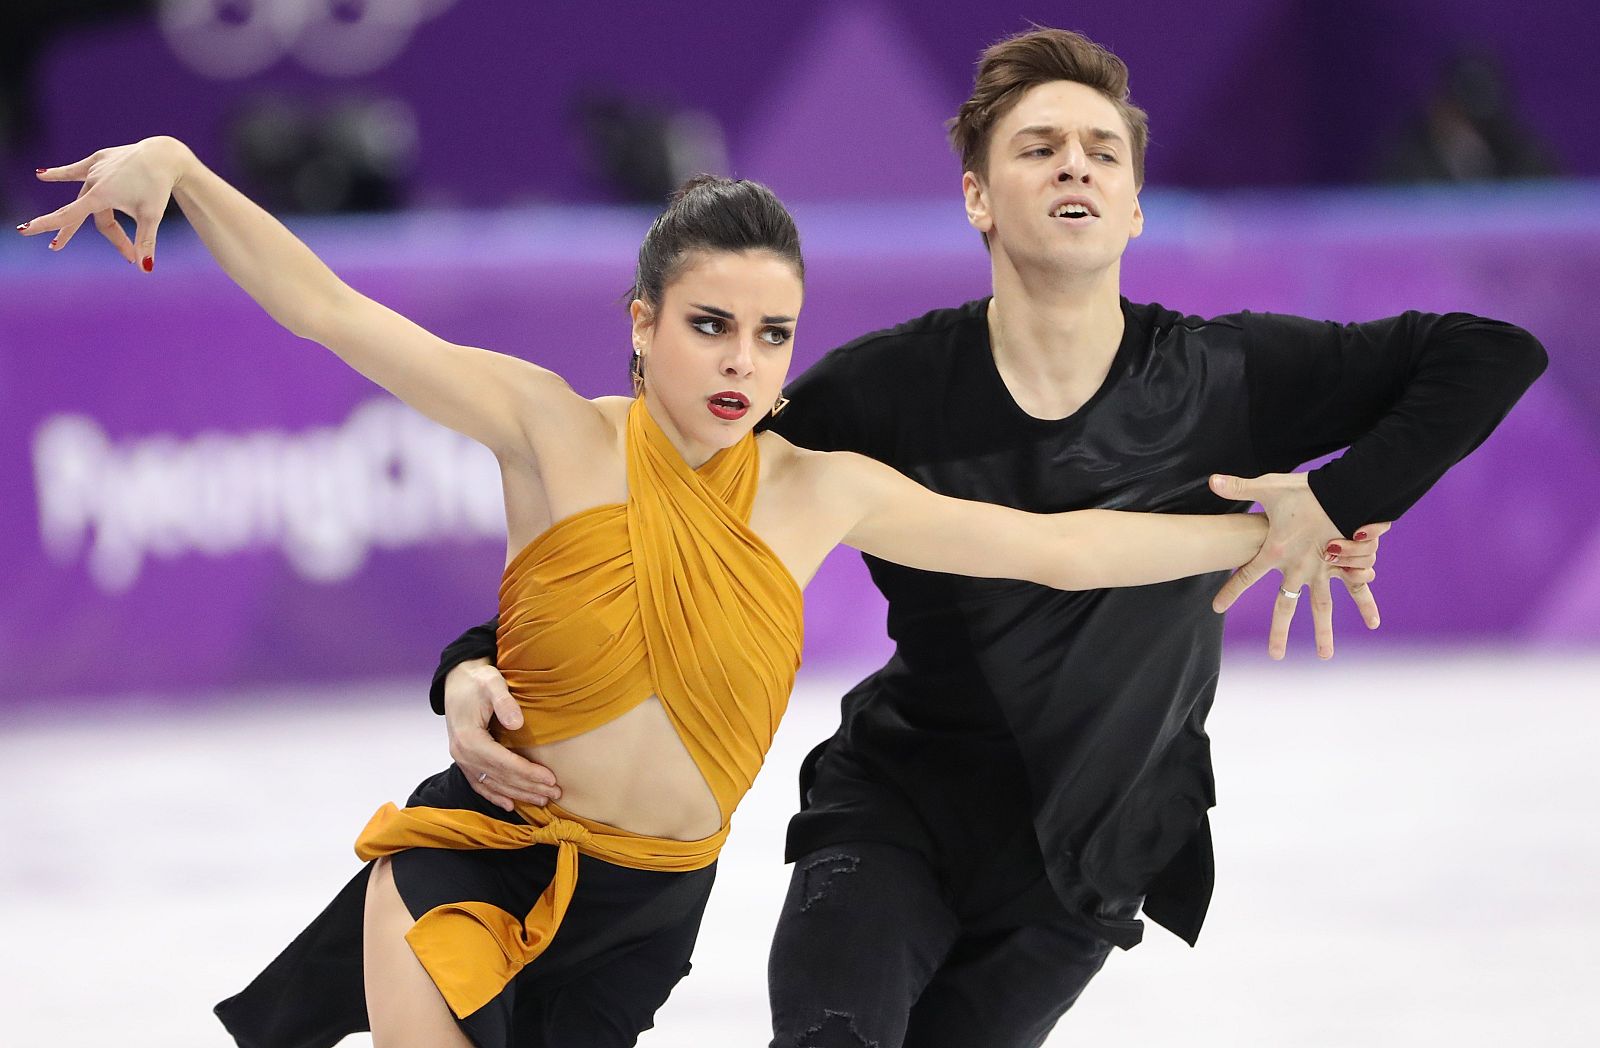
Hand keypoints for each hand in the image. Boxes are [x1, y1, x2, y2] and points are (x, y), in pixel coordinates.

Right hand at [17, 136, 189, 269]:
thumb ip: (145, 242)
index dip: (48, 225)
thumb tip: (145, 270)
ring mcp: (94, 169)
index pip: (69, 215)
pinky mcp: (98, 159)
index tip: (24, 230)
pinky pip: (76, 170)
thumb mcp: (152, 216)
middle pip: (88, 215)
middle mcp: (92, 181)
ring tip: (72, 230)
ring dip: (96, 215)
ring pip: (90, 199)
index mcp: (100, 196)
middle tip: (56, 248)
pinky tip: (41, 175)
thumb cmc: (158, 187)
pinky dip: (60, 173)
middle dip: (77, 232)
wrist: (163, 156)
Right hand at [444, 658, 560, 811]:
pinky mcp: (464, 760)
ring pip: (492, 784)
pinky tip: (510, 804)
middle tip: (555, 793)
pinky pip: (479, 784)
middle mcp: (463, 754)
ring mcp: (461, 759)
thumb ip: (504, 701)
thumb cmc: (477, 680)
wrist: (457, 680)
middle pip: (500, 777)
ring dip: (518, 794)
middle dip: (529, 787)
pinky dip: (494, 795)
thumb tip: (517, 724)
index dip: (528, 773)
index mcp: (469, 738)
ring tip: (542, 800)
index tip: (551, 778)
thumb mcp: (491, 682)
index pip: (504, 762)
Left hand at [1209, 472, 1390, 659]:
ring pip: (1322, 608)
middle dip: (1278, 631)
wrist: (1345, 489)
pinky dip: (1366, 605)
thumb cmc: (1306, 489)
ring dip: (1324, 633)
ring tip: (1324, 656)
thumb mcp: (1269, 486)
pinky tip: (1373, 623)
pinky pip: (1357, 590)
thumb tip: (1211, 480)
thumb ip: (1239, 487)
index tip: (1217, 608)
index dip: (1231, 591)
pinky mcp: (1347, 565)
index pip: (1246, 576)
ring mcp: (1325, 570)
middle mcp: (1299, 568)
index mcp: (1276, 552)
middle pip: (1284, 606)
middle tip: (1275, 656)